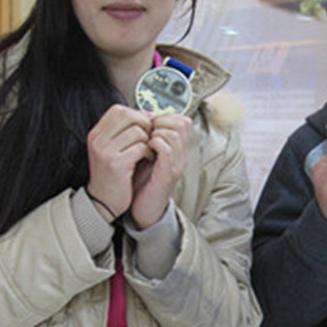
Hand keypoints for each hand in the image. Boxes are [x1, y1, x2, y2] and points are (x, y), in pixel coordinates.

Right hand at [86, 104, 152, 219]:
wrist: (103, 201)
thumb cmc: (113, 174)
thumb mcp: (112, 149)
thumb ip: (125, 131)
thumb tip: (149, 113)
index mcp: (96, 134)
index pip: (119, 110)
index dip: (136, 115)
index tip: (145, 127)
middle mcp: (98, 140)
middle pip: (129, 116)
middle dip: (144, 125)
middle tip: (149, 137)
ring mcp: (105, 151)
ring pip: (137, 132)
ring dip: (148, 141)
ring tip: (146, 151)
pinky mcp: (116, 164)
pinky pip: (140, 148)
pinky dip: (148, 152)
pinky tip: (146, 159)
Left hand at [130, 112, 192, 228]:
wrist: (144, 210)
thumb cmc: (143, 183)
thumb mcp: (149, 155)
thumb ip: (151, 137)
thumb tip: (145, 117)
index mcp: (178, 149)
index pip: (182, 120)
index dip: (165, 116)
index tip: (149, 125)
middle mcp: (181, 155)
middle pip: (182, 122)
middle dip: (161, 121)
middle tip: (147, 131)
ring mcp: (177, 164)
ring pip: (174, 133)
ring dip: (156, 132)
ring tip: (146, 141)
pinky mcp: (168, 174)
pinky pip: (166, 149)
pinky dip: (153, 144)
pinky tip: (145, 150)